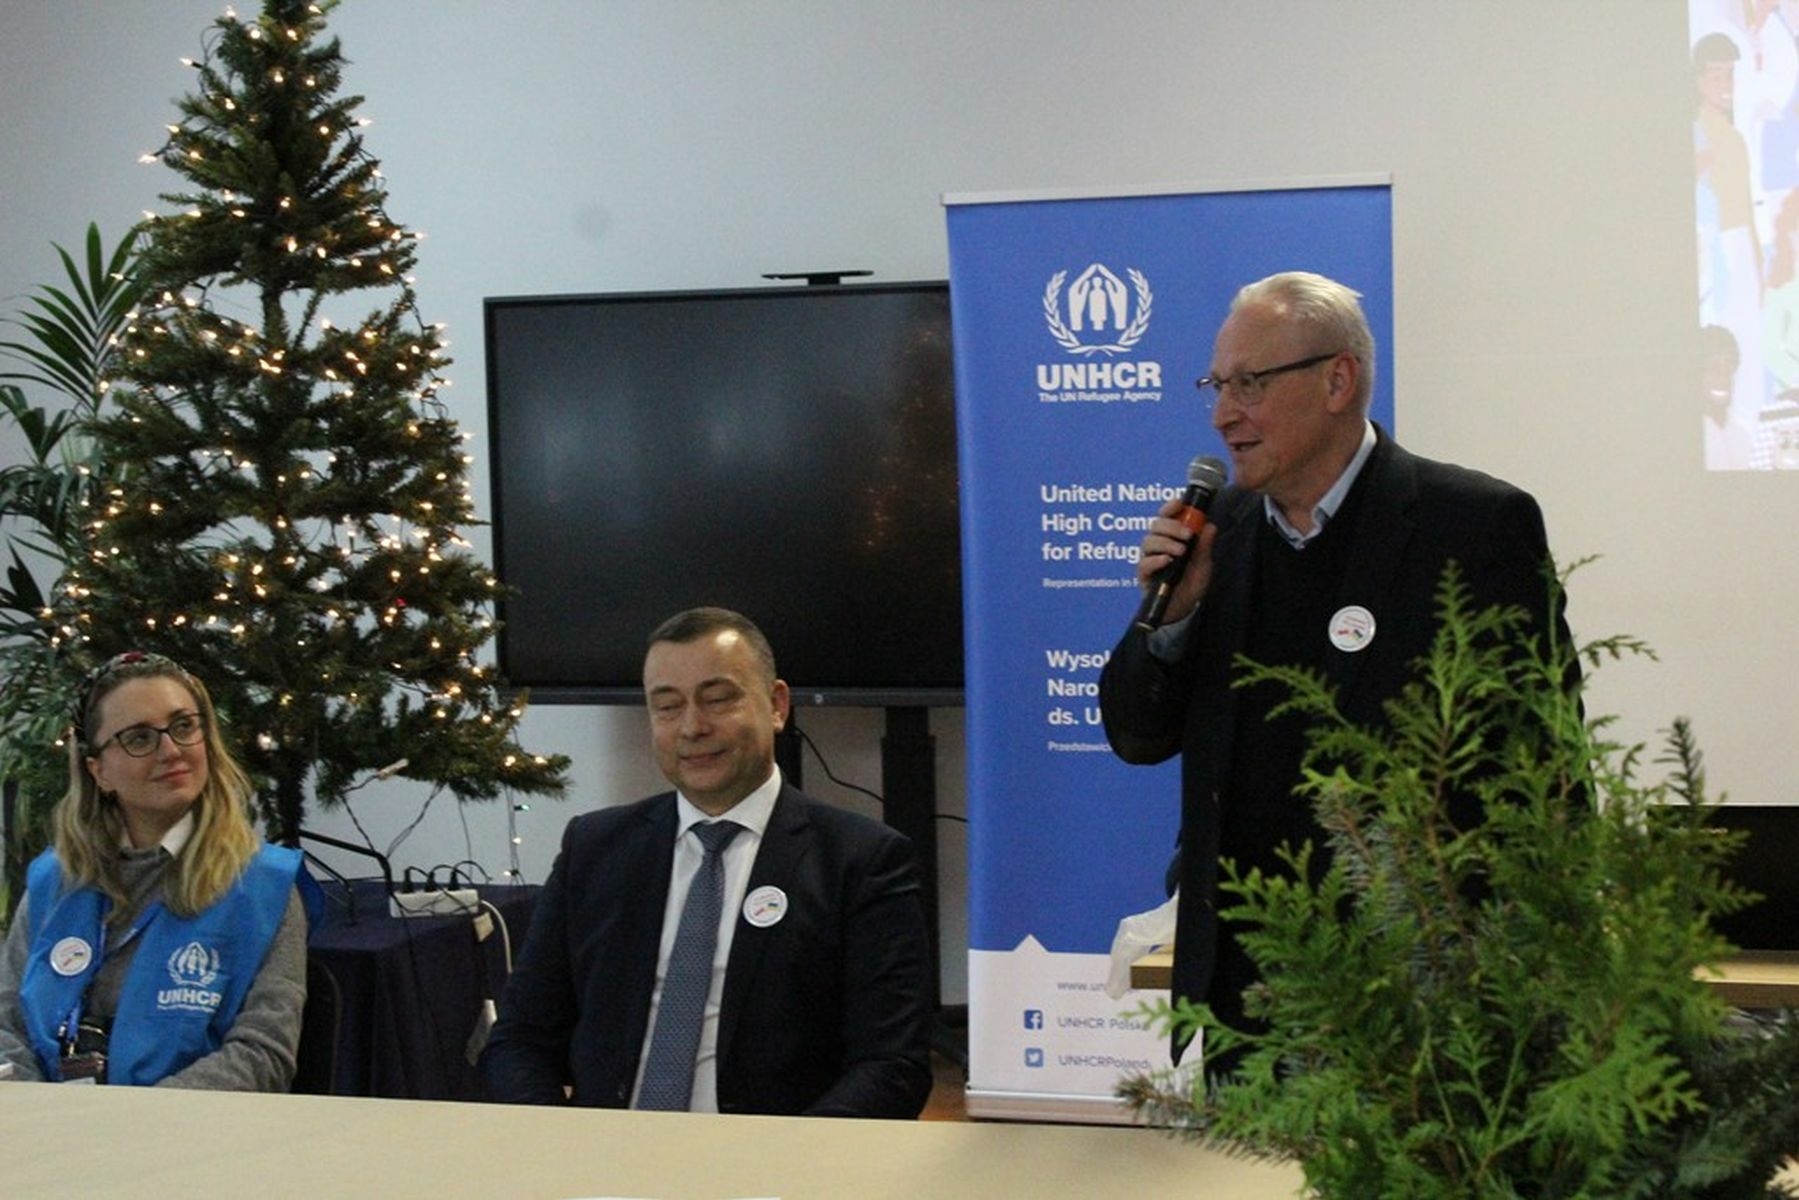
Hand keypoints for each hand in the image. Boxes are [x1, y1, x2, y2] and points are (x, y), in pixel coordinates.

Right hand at [1135, 496, 1216, 625]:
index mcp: (1171, 538)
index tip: (1179, 503)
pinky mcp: (1144, 576)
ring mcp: (1149, 560)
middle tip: (1187, 534)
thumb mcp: (1203, 564)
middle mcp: (1157, 546)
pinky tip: (1167, 561)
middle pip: (1155, 525)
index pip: (1166, 516)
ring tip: (1181, 551)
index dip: (1170, 507)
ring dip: (1165, 542)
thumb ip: (1204, 546)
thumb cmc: (1191, 583)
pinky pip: (1144, 563)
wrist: (1184, 609)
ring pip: (1148, 541)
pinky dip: (1156, 560)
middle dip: (1172, 526)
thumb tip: (1210, 526)